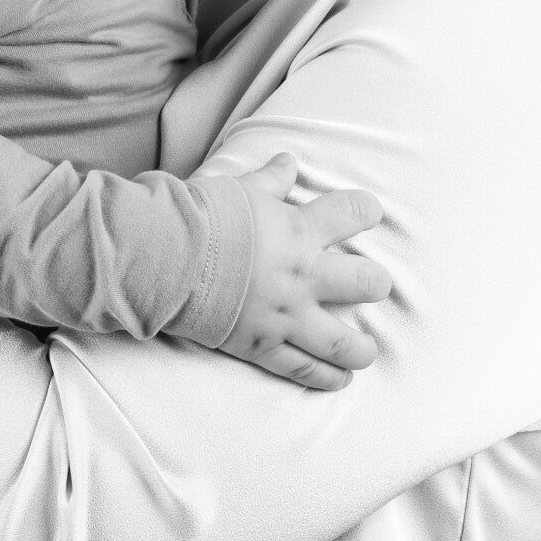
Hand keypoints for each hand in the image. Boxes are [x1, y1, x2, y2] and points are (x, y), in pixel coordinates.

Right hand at [222, 153, 387, 389]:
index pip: (352, 213)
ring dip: (361, 347)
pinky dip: (325, 377)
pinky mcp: (262, 345)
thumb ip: (271, 180)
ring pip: (342, 341)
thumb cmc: (201, 217)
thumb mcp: (239, 189)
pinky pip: (302, 368)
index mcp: (299, 230)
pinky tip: (340, 379)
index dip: (366, 210)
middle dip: (375, 283)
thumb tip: (288, 161)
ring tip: (367, 350)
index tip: (369, 213)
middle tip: (374, 285)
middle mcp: (302, 275)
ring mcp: (285, 315)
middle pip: (366, 283)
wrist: (164, 257)